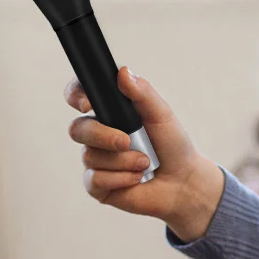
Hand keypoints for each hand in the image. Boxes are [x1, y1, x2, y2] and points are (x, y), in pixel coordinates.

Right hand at [67, 68, 227, 242]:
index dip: (76, 96)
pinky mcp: (96, 185)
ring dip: (122, 161)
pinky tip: (136, 178)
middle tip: (127, 141)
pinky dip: (121, 178)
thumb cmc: (172, 145)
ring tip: (144, 163)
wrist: (182, 182)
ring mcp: (95, 160)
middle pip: (77, 129)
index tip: (88, 105)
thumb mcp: (161, 114)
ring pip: (90, 156)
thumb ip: (142, 92)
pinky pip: (95, 179)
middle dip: (103, 136)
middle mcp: (97, 134)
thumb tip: (123, 72)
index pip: (79, 95)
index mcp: (109, 111)